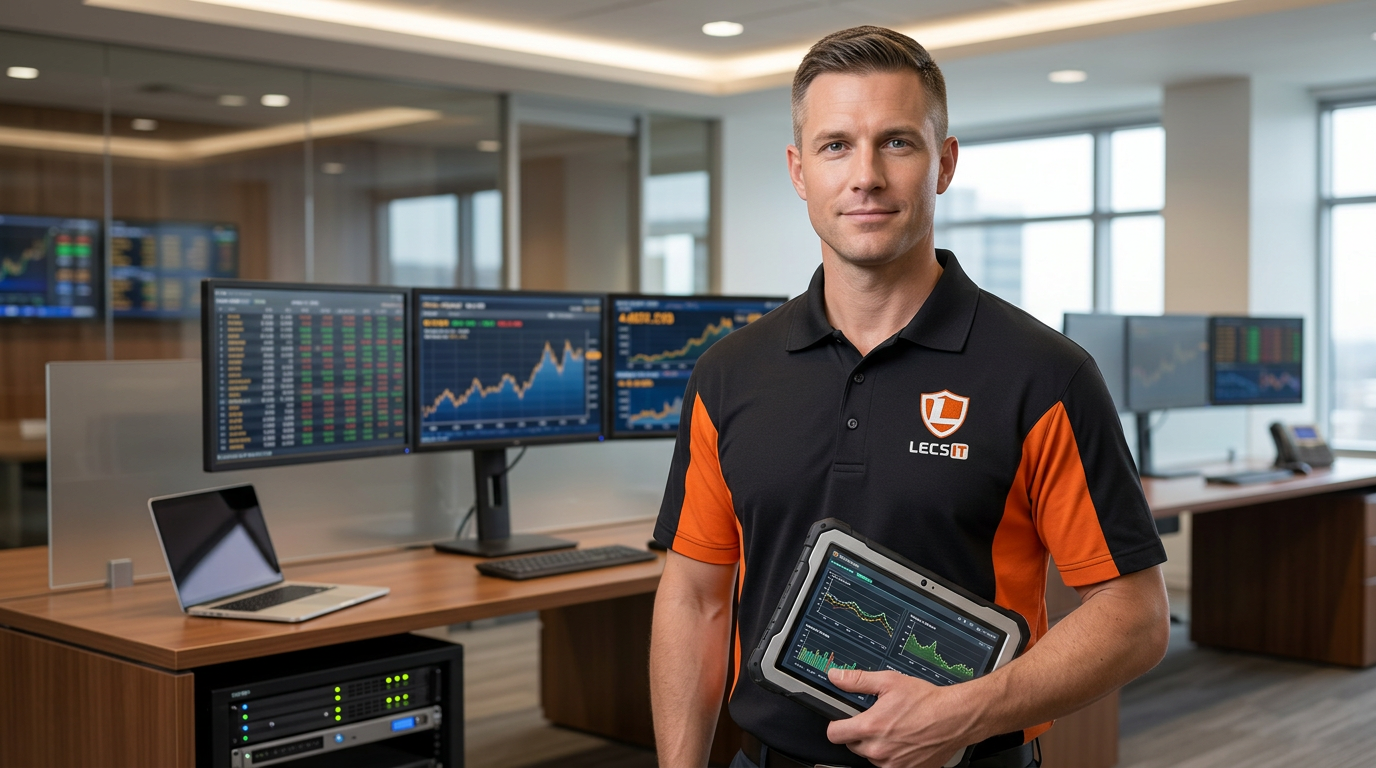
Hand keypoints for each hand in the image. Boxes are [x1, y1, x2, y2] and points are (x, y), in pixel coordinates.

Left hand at [825, 668, 977, 767]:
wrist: (955, 718)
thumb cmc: (926, 701)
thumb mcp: (889, 681)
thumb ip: (857, 680)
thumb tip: (836, 677)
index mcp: (870, 728)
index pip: (834, 734)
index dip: (837, 724)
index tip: (843, 719)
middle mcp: (878, 750)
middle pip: (852, 745)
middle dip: (859, 732)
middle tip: (876, 719)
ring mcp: (892, 764)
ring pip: (870, 756)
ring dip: (876, 745)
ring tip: (893, 728)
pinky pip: (889, 765)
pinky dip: (892, 755)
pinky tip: (904, 740)